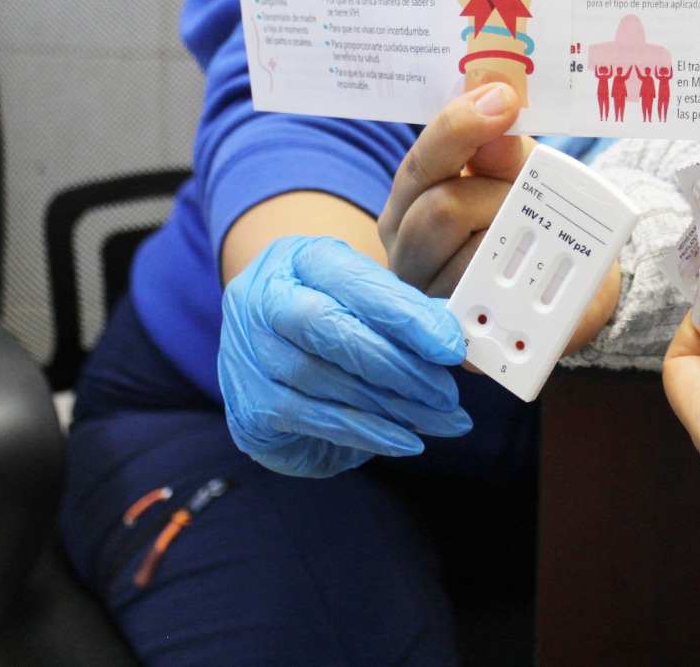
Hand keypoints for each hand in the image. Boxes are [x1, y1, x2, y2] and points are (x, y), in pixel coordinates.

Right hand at [219, 235, 472, 477]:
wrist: (270, 354)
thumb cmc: (331, 319)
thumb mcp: (365, 301)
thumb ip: (405, 312)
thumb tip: (452, 337)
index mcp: (297, 258)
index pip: (352, 279)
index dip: (404, 314)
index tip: (449, 346)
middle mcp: (261, 299)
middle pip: (327, 326)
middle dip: (396, 365)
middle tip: (446, 393)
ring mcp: (247, 352)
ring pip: (321, 378)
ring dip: (390, 406)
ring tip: (439, 419)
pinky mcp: (248, 405)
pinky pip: (312, 418)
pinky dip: (366, 432)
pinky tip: (405, 440)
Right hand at [378, 83, 620, 354]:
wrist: (570, 284)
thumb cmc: (529, 218)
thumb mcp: (517, 173)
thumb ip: (503, 152)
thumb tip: (499, 127)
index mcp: (409, 201)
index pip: (423, 161)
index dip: (460, 127)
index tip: (504, 102)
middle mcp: (405, 252)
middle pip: (442, 210)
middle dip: (501, 197)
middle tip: (535, 200)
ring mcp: (426, 302)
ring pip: (472, 257)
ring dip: (519, 242)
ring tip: (541, 240)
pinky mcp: (460, 346)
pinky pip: (494, 310)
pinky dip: (524, 289)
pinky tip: (537, 279)